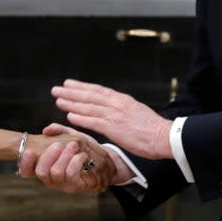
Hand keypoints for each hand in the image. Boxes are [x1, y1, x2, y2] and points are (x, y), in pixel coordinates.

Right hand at [17, 129, 116, 192]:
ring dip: (64, 157)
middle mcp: (50, 179)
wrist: (100, 161)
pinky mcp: (77, 187)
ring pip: (56, 173)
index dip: (25, 163)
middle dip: (49, 156)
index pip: (26, 171)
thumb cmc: (81, 148)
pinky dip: (76, 162)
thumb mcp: (69, 136)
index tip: (30, 151)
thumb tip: (46, 130)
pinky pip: (72, 175)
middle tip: (58, 144)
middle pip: (41, 172)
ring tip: (73, 145)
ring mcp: (63, 185)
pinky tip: (82, 155)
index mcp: (44, 167)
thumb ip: (58, 130)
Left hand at [52, 79, 172, 159]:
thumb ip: (124, 111)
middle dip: (72, 92)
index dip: (82, 87)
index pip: (99, 91)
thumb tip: (115, 112)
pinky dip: (81, 117)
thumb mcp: (137, 113)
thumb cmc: (154, 129)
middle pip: (90, 95)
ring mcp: (115, 115)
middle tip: (56, 89)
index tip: (70, 84)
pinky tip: (69, 115)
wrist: (165, 136)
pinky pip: (94, 121)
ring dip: (71, 102)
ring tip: (58, 99)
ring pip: (89, 106)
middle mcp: (117, 104)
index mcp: (123, 100)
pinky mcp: (115, 128)